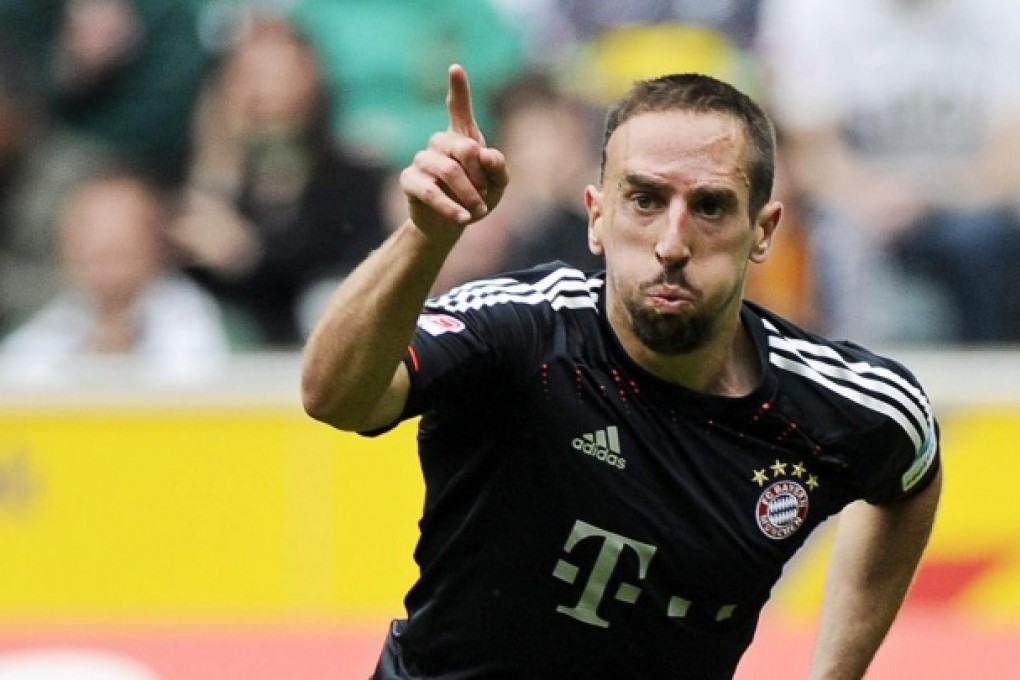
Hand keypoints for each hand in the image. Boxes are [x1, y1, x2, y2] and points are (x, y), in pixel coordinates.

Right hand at [400, 64, 508, 238]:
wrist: (450, 226)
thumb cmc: (475, 199)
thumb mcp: (497, 185)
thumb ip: (498, 168)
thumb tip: (486, 155)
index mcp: (462, 137)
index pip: (458, 108)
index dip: (458, 88)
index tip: (455, 68)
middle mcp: (440, 143)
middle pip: (464, 148)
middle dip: (480, 174)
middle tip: (486, 195)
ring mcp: (422, 159)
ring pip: (449, 171)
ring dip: (469, 194)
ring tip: (479, 211)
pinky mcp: (409, 180)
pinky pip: (431, 190)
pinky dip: (450, 206)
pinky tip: (463, 218)